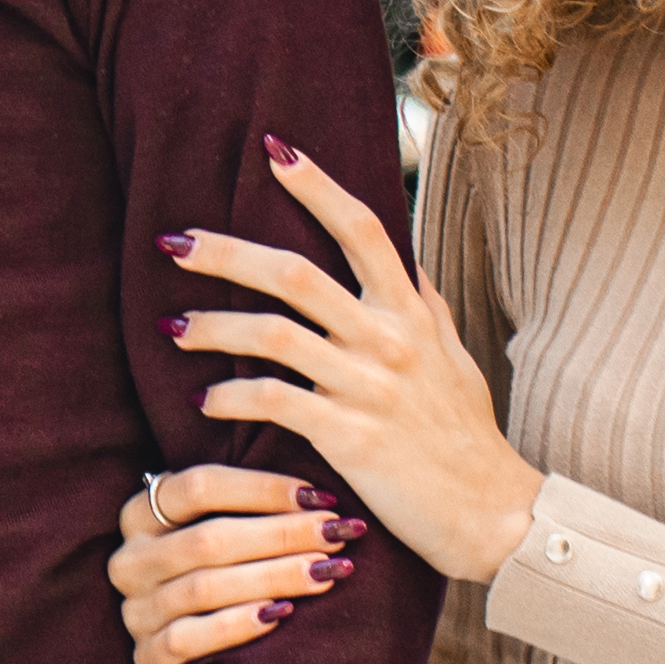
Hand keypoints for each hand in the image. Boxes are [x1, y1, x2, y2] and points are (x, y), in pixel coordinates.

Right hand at [107, 466, 364, 663]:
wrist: (202, 656)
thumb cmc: (227, 577)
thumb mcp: (223, 530)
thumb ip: (250, 505)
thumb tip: (319, 486)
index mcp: (142, 514)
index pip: (199, 486)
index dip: (263, 488)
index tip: (320, 498)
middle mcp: (130, 560)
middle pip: (208, 539)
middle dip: (281, 535)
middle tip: (336, 535)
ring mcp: (135, 611)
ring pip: (203, 588)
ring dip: (273, 577)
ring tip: (325, 573)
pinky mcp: (145, 659)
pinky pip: (187, 639)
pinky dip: (236, 625)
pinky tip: (279, 616)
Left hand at [162, 139, 544, 584]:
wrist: (491, 513)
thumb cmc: (468, 437)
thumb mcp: (455, 358)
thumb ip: (425, 306)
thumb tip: (406, 260)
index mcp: (412, 312)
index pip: (363, 228)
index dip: (318, 186)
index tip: (274, 150)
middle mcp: (388, 339)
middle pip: (294, 273)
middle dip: (225, 252)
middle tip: (173, 242)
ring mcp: (367, 386)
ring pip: (272, 334)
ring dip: (212, 326)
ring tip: (173, 325)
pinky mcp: (347, 436)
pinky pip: (273, 401)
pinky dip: (230, 396)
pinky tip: (205, 399)